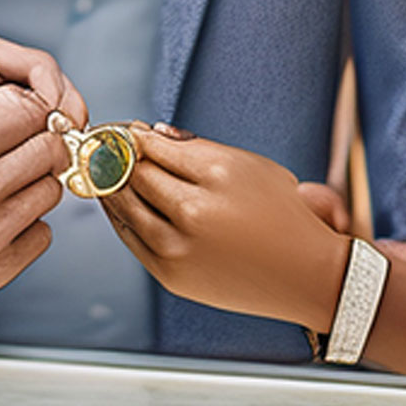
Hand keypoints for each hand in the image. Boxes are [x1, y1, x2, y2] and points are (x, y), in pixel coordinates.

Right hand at [0, 85, 67, 302]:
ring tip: (8, 187)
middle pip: (49, 151)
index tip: (28, 122)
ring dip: (35, 184)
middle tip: (26, 151)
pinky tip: (3, 219)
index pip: (32, 114)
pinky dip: (28, 225)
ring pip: (49, 191)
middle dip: (41, 145)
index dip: (31, 115)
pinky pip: (41, 235)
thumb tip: (26, 120)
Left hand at [102, 126, 350, 332]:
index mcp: (216, 175)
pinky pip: (129, 236)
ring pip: (124, 206)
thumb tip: (149, 134)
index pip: (153, 148)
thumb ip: (195, 147)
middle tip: (105, 145)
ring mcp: (178, 247)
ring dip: (109, 184)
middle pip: (133, 175)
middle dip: (115, 157)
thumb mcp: (249, 165)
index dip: (131, 136)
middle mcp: (193, 212)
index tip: (123, 130)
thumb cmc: (280, 214)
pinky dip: (117, 215)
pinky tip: (116, 201)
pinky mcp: (170, 274)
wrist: (301, 275)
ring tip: (103, 169)